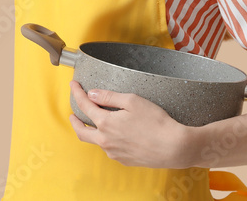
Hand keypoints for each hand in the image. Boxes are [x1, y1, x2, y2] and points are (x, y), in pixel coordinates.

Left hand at [68, 80, 192, 168]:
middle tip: (72, 114)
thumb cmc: (156, 122)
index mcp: (106, 123)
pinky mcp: (123, 160)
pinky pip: (109, 148)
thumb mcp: (132, 101)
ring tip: (95, 122)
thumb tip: (92, 94)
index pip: (84, 105)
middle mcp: (106, 140)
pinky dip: (106, 139)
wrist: (173, 147)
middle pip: (81, 131)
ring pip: (96, 141)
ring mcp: (114, 152)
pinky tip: (114, 134)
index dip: (77, 93)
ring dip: (92, 131)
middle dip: (74, 121)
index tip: (73, 85)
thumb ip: (109, 97)